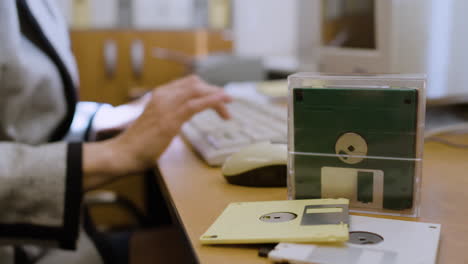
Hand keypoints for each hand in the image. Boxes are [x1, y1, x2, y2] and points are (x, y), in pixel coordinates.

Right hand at [83, 75, 230, 189]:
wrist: (123, 154)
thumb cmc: (139, 143)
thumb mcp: (158, 123)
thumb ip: (171, 115)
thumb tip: (184, 116)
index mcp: (160, 94)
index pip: (189, 83)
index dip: (206, 89)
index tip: (218, 100)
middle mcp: (163, 95)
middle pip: (196, 83)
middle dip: (215, 92)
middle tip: (226, 107)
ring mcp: (166, 106)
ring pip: (198, 90)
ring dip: (217, 97)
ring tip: (228, 107)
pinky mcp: (170, 119)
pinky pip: (196, 104)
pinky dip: (213, 100)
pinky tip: (223, 102)